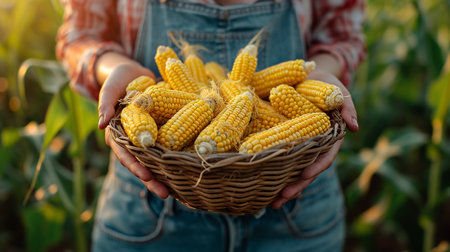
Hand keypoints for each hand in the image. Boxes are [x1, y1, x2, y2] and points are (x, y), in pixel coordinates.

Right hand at [97, 61, 167, 198]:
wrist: (136, 74)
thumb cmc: (120, 79)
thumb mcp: (112, 87)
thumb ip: (105, 102)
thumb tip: (100, 124)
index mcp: (118, 133)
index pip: (124, 153)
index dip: (134, 165)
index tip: (145, 176)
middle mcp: (133, 140)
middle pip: (141, 164)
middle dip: (152, 180)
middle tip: (164, 194)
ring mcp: (148, 139)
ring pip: (156, 161)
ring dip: (165, 176)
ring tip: (177, 191)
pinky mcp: (161, 133)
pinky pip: (167, 149)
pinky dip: (175, 160)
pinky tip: (187, 171)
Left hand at [271, 69, 358, 208]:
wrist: (307, 76)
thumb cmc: (326, 85)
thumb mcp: (338, 92)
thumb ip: (347, 107)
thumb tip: (355, 127)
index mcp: (328, 138)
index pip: (324, 157)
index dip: (316, 167)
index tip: (306, 175)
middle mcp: (312, 146)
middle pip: (305, 170)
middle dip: (295, 186)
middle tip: (281, 199)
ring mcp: (297, 145)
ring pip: (290, 169)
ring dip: (281, 186)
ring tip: (270, 202)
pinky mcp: (282, 140)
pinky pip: (277, 157)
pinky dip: (269, 171)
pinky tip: (258, 184)